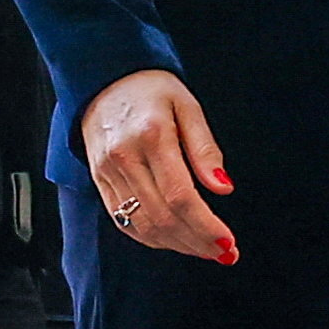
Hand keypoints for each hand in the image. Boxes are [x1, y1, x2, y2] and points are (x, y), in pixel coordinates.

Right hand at [81, 70, 235, 264]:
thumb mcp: (188, 107)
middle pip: (163, 217)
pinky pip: (124, 221)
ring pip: (143, 226)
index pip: (181, 197)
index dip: (206, 226)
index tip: (229, 243)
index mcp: (151, 136)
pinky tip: (175, 239)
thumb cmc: (153, 90)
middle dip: (197, 241)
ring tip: (204, 249)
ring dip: (177, 245)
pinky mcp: (99, 181)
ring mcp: (107, 172)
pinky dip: (152, 238)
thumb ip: (205, 150)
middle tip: (224, 252)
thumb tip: (223, 189)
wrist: (104, 77)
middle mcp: (124, 158)